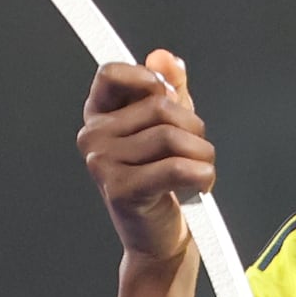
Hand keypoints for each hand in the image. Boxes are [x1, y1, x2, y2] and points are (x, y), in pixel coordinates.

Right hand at [79, 52, 213, 265]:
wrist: (160, 239)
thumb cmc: (164, 182)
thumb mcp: (170, 125)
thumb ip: (169, 88)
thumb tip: (165, 57)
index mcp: (98, 115)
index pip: (112, 73)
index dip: (148, 79)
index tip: (169, 98)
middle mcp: (92, 137)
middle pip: (157, 105)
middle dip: (192, 125)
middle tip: (196, 148)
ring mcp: (101, 163)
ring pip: (171, 135)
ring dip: (202, 152)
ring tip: (201, 169)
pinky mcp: (120, 189)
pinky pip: (175, 167)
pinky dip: (201, 173)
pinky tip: (203, 182)